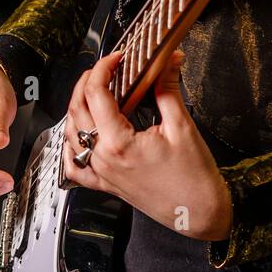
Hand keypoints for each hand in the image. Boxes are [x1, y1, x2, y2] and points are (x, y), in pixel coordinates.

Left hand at [61, 47, 232, 241]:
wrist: (200, 213)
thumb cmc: (194, 179)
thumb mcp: (182, 126)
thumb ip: (168, 89)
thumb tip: (168, 62)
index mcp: (119, 143)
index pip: (97, 94)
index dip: (103, 68)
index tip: (116, 58)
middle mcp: (104, 159)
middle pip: (78, 110)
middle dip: (87, 82)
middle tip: (105, 68)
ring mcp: (102, 174)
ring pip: (71, 135)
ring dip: (77, 108)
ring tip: (93, 92)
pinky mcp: (106, 185)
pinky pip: (75, 168)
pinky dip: (71, 148)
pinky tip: (78, 136)